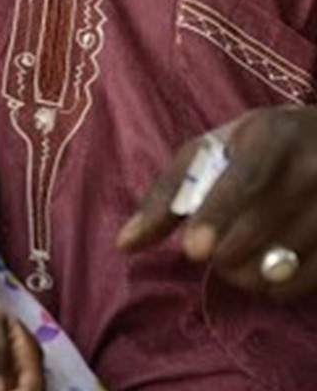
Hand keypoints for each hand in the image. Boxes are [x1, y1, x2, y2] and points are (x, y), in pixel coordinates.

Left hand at [117, 106, 316, 299]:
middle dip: (222, 252)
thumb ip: (169, 192)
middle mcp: (311, 166)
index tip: (192, 250)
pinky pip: (304, 282)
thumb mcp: (212, 150)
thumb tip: (124, 243)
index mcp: (272, 135)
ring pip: (282, 262)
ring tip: (234, 254)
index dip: (218, 215)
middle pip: (259, 228)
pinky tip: (263, 267)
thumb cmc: (258, 145)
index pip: (246, 179)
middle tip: (207, 248)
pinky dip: (273, 286)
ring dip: (244, 273)